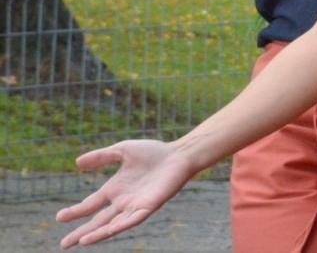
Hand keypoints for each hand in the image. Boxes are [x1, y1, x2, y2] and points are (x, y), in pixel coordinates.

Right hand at [57, 140, 192, 246]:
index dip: (76, 212)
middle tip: (63, 244)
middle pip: (98, 220)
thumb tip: (77, 162)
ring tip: (81, 241)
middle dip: (81, 232)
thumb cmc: (154, 152)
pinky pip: (132, 220)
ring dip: (97, 234)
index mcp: (115, 189)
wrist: (179, 154)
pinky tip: (109, 231)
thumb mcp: (123, 151)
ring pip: (112, 224)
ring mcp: (135, 205)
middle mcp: (123, 201)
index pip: (91, 204)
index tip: (59, 218)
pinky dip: (119, 227)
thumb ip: (102, 156)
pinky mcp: (149, 206)